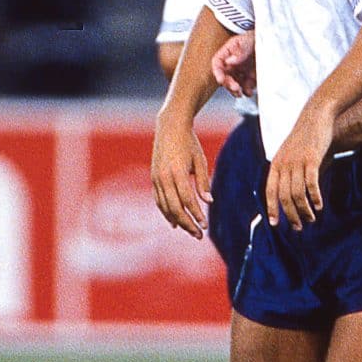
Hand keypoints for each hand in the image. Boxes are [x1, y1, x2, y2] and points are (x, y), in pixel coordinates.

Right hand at [150, 112, 211, 239]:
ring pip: (165, 207)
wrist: (169, 127)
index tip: (205, 225)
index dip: (196, 214)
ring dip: (178, 221)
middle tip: (198, 235)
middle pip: (175, 207)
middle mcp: (163, 177)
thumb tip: (208, 202)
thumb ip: (203, 182)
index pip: (187, 200)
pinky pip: (159, 201)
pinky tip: (175, 222)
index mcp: (177, 172)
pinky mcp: (153, 179)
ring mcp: (156, 179)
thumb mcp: (200, 160)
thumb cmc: (189, 143)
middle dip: (187, 223)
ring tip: (190, 230)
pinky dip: (166, 213)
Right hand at [213, 32, 256, 97]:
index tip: (221, 79)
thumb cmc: (254, 38)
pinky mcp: (249, 78)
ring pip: (233, 85)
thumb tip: (230, 61)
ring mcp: (240, 72)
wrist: (268, 41)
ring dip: (235, 91)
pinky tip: (249, 91)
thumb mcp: (247, 41)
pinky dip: (247, 91)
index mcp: (227, 53)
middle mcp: (231, 64)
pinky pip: (246, 87)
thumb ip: (240, 51)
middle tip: (235, 87)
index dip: (217, 72)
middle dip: (228, 84)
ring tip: (240, 93)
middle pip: (224, 77)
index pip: (217, 63)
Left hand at [266, 104, 335, 228]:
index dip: (272, 208)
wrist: (316, 116)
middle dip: (291, 215)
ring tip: (311, 219)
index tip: (275, 224)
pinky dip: (315, 197)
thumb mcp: (291, 154)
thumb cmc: (306, 137)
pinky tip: (319, 206)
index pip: (270, 191)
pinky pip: (311, 183)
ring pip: (297, 193)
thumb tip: (291, 192)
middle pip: (284, 196)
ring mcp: (297, 161)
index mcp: (276, 163)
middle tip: (299, 227)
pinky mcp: (311, 158)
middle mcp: (284, 164)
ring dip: (304, 210)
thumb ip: (290, 171)